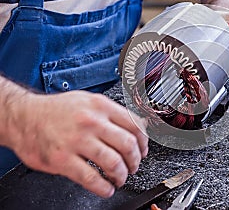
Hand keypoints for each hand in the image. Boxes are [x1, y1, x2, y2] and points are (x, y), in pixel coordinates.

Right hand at [6, 90, 147, 197]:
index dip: (144, 142)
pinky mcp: (63, 159)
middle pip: (128, 145)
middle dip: (135, 160)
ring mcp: (77, 140)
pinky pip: (91, 178)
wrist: (24, 116)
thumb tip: (137, 125)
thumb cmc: (57, 110)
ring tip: (120, 178)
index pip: (134, 124)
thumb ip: (112, 113)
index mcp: (101, 106)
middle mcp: (91, 121)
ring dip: (122, 175)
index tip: (144, 150)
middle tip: (134, 166)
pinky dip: (104, 187)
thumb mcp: (88, 101)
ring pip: (113, 162)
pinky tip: (106, 188)